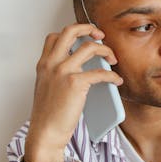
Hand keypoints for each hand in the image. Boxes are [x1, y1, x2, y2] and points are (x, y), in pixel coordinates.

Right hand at [23, 23, 122, 161]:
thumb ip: (59, 73)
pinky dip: (113, 76)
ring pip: (90, 47)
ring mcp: (63, 71)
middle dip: (89, 28)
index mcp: (43, 64)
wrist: (45, 133)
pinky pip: (101, 72)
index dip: (73, 32)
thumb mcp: (48, 87)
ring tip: (113, 59)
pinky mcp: (75, 83)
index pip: (55, 36)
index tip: (85, 36)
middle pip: (70, 31)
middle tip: (101, 35)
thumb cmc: (48, 114)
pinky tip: (117, 80)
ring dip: (106, 50)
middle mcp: (51, 63)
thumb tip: (84, 65)